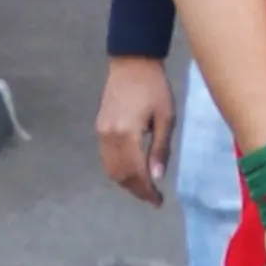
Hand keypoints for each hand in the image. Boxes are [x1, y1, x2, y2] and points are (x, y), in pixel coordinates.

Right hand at [97, 56, 173, 203]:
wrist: (131, 64)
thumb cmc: (155, 88)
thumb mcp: (166, 117)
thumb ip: (160, 148)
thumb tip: (157, 177)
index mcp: (127, 133)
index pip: (135, 172)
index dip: (146, 190)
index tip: (158, 201)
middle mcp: (109, 136)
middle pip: (119, 174)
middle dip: (136, 190)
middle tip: (153, 199)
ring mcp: (101, 132)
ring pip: (110, 168)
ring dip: (126, 182)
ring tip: (145, 188)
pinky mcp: (99, 128)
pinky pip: (106, 157)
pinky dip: (118, 170)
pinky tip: (133, 172)